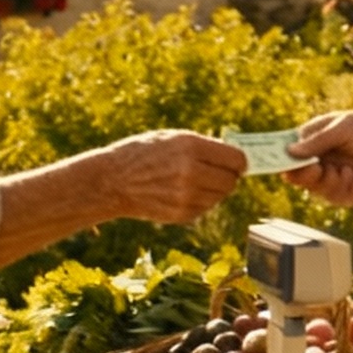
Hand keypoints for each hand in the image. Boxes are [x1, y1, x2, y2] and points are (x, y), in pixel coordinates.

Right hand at [92, 131, 245, 223]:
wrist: (113, 181)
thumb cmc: (143, 153)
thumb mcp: (172, 138)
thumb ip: (204, 146)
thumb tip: (235, 159)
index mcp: (191, 147)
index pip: (236, 159)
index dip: (239, 161)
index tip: (235, 163)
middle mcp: (191, 172)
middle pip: (231, 180)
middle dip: (228, 176)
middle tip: (216, 171)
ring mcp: (187, 196)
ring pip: (220, 196)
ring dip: (214, 189)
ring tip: (193, 180)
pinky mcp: (182, 214)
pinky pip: (206, 208)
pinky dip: (200, 201)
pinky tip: (181, 192)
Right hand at [284, 112, 352, 206]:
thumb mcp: (345, 127)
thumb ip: (319, 140)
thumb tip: (290, 152)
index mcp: (314, 140)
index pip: (288, 151)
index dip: (278, 157)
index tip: (273, 161)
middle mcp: (320, 160)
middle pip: (297, 173)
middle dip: (301, 173)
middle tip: (311, 167)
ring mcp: (332, 177)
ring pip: (313, 187)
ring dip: (322, 180)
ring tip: (337, 170)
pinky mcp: (347, 193)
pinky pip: (332, 197)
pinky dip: (338, 188)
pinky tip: (350, 176)